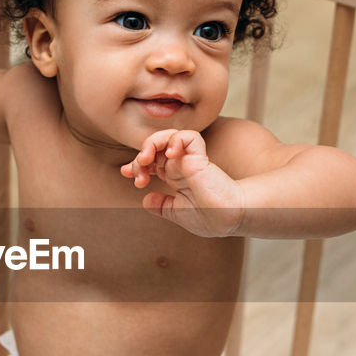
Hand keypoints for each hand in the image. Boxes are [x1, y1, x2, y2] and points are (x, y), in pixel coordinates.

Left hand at [120, 129, 244, 236]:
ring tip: (145, 160)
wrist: (229, 219)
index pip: (153, 162)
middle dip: (140, 157)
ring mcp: (191, 160)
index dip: (137, 164)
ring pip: (168, 136)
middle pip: (155, 148)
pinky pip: (187, 136)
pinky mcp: (200, 156)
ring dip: (151, 144)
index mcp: (177, 178)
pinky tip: (169, 155)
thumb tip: (145, 200)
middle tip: (137, 174)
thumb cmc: (212, 218)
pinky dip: (175, 140)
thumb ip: (163, 206)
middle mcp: (182, 166)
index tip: (126, 173)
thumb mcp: (180, 213)